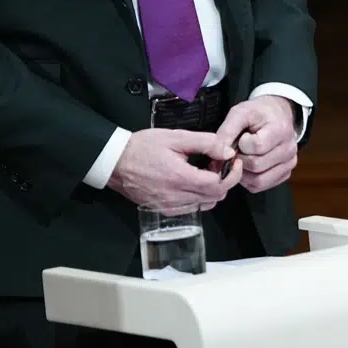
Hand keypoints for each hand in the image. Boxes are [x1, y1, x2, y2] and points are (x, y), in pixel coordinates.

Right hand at [107, 129, 240, 213]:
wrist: (114, 162)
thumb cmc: (144, 146)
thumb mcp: (176, 137)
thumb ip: (206, 143)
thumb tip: (228, 152)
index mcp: (180, 178)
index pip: (219, 185)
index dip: (231, 173)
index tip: (232, 160)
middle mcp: (175, 198)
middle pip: (215, 197)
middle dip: (225, 180)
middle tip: (219, 163)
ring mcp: (169, 207)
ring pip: (205, 204)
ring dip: (213, 189)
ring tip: (206, 171)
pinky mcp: (163, 210)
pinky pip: (191, 208)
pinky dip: (199, 197)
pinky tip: (194, 181)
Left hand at [215, 96, 297, 193]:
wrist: (277, 114)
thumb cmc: (258, 113)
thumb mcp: (240, 113)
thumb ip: (227, 131)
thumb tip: (218, 155)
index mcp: (280, 130)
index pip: (257, 146)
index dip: (242, 144)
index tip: (243, 136)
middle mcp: (289, 149)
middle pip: (256, 166)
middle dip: (241, 159)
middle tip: (238, 149)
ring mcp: (289, 163)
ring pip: (259, 180)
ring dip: (243, 172)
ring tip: (242, 158)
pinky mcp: (285, 173)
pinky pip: (261, 185)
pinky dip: (249, 180)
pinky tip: (248, 166)